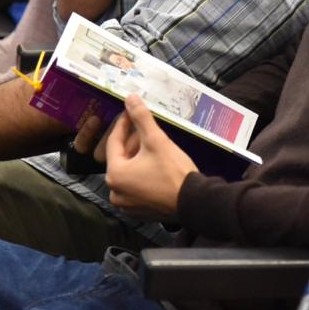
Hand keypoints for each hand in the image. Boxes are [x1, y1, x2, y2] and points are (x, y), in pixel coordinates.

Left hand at [105, 95, 198, 218]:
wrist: (194, 201)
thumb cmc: (173, 172)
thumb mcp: (156, 140)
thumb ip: (141, 118)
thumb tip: (130, 98)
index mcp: (115, 175)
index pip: (114, 142)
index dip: (123, 124)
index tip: (130, 112)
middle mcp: (116, 192)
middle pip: (121, 158)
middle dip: (132, 141)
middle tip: (144, 127)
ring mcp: (127, 204)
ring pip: (129, 172)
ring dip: (138, 157)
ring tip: (152, 143)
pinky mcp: (139, 210)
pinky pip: (136, 186)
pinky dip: (142, 173)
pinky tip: (155, 163)